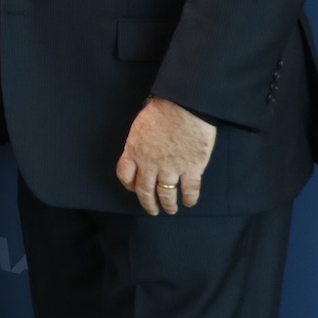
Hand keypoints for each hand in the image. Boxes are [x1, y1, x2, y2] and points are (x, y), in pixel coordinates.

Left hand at [116, 97, 215, 215]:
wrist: (185, 106)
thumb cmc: (161, 111)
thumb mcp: (140, 126)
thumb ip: (138, 143)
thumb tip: (140, 150)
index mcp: (134, 151)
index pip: (125, 175)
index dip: (129, 185)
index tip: (134, 189)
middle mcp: (150, 164)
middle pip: (145, 190)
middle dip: (148, 203)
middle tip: (153, 210)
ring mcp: (171, 168)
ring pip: (167, 194)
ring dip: (168, 205)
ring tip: (171, 210)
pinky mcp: (192, 168)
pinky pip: (190, 189)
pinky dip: (189, 199)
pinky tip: (189, 202)